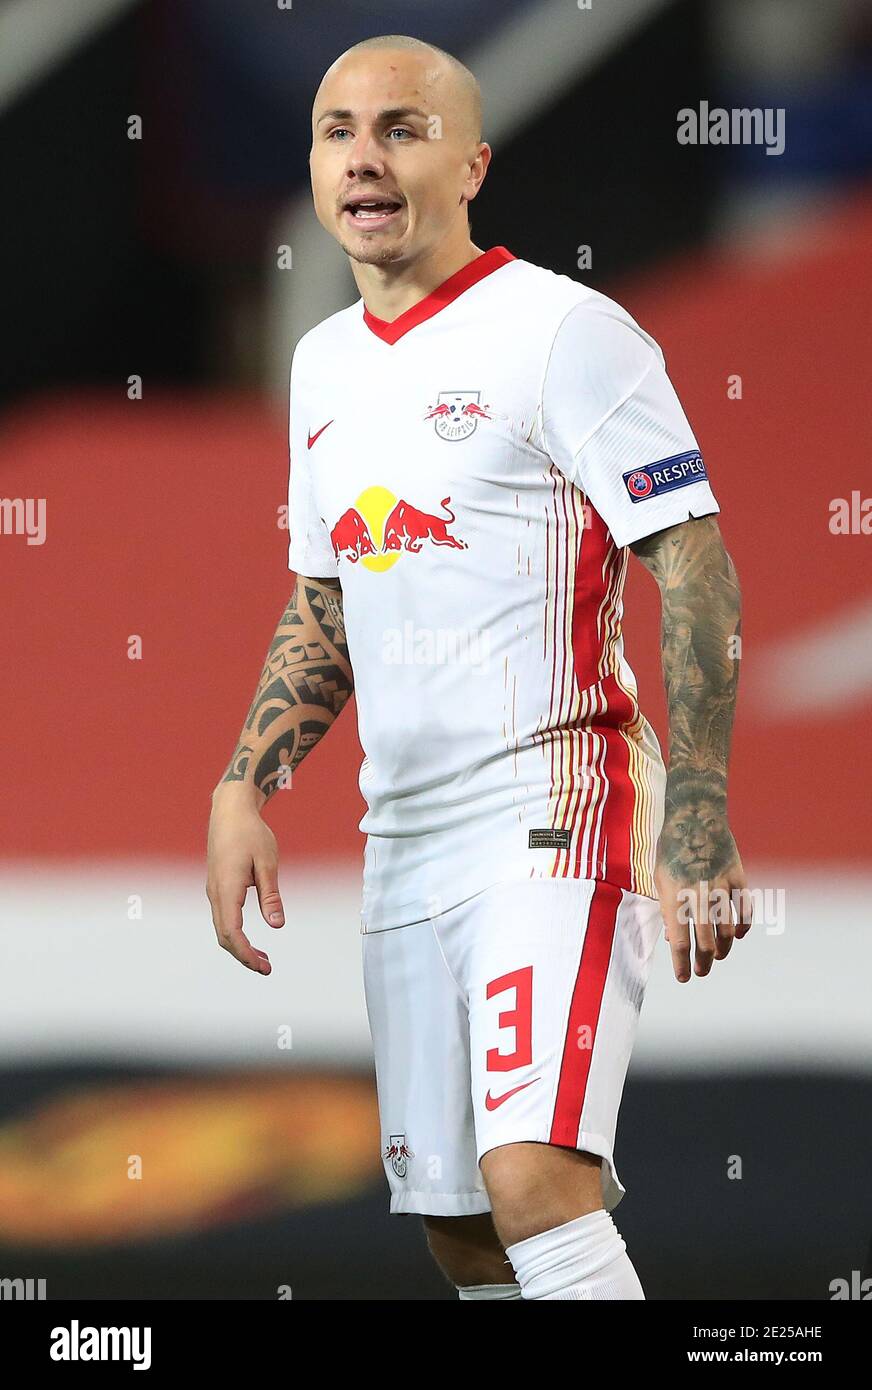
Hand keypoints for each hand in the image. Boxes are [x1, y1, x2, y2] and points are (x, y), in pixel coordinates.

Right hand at [206, 784, 284, 974]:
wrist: (229, 811)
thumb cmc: (250, 832)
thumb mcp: (267, 863)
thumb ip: (271, 895)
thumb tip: (276, 924)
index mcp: (227, 888)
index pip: (232, 931)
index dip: (246, 953)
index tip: (262, 966)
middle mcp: (215, 892)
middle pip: (224, 936)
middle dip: (243, 955)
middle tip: (266, 967)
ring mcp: (214, 890)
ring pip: (222, 928)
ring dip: (239, 945)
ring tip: (262, 957)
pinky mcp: (217, 886)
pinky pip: (222, 917)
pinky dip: (235, 933)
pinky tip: (250, 937)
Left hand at [654, 822, 752, 982]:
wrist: (696, 817)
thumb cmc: (671, 850)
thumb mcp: (661, 879)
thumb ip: (668, 910)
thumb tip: (674, 939)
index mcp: (674, 896)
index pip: (679, 941)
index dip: (681, 964)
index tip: (684, 978)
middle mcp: (698, 894)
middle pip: (704, 941)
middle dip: (703, 963)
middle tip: (701, 972)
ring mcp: (720, 886)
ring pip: (727, 930)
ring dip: (723, 948)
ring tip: (717, 956)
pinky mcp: (738, 877)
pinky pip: (744, 910)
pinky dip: (743, 926)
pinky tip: (737, 935)